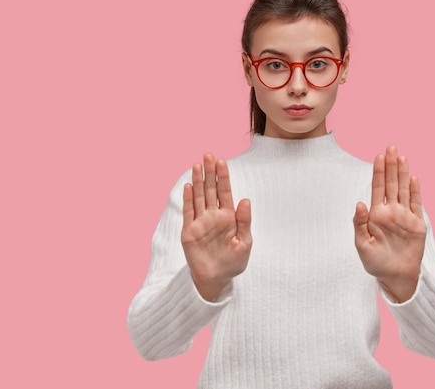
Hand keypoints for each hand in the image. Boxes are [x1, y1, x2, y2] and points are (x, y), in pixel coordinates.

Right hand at [181, 153, 251, 301]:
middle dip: (210, 172)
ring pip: (199, 196)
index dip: (223, 176)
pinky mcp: (189, 231)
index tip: (221, 161)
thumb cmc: (233, 262)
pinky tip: (190, 186)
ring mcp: (200, 222)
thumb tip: (246, 200)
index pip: (225, 192)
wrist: (216, 279)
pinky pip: (189, 212)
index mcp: (229, 217)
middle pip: (211, 189)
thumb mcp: (244, 242)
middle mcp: (213, 216)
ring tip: (197, 164)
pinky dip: (189, 199)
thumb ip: (245, 221)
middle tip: (208, 154)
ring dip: (198, 180)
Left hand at [353, 146, 426, 302]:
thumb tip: (359, 203)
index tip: (379, 156)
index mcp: (376, 214)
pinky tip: (413, 178)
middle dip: (390, 165)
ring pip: (404, 189)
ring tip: (401, 156)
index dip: (379, 172)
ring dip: (403, 173)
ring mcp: (404, 216)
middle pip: (391, 184)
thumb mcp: (362, 245)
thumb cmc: (375, 262)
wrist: (395, 277)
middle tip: (390, 146)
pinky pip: (416, 204)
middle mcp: (391, 211)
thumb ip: (359, 224)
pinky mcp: (417, 224)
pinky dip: (415, 191)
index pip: (377, 188)